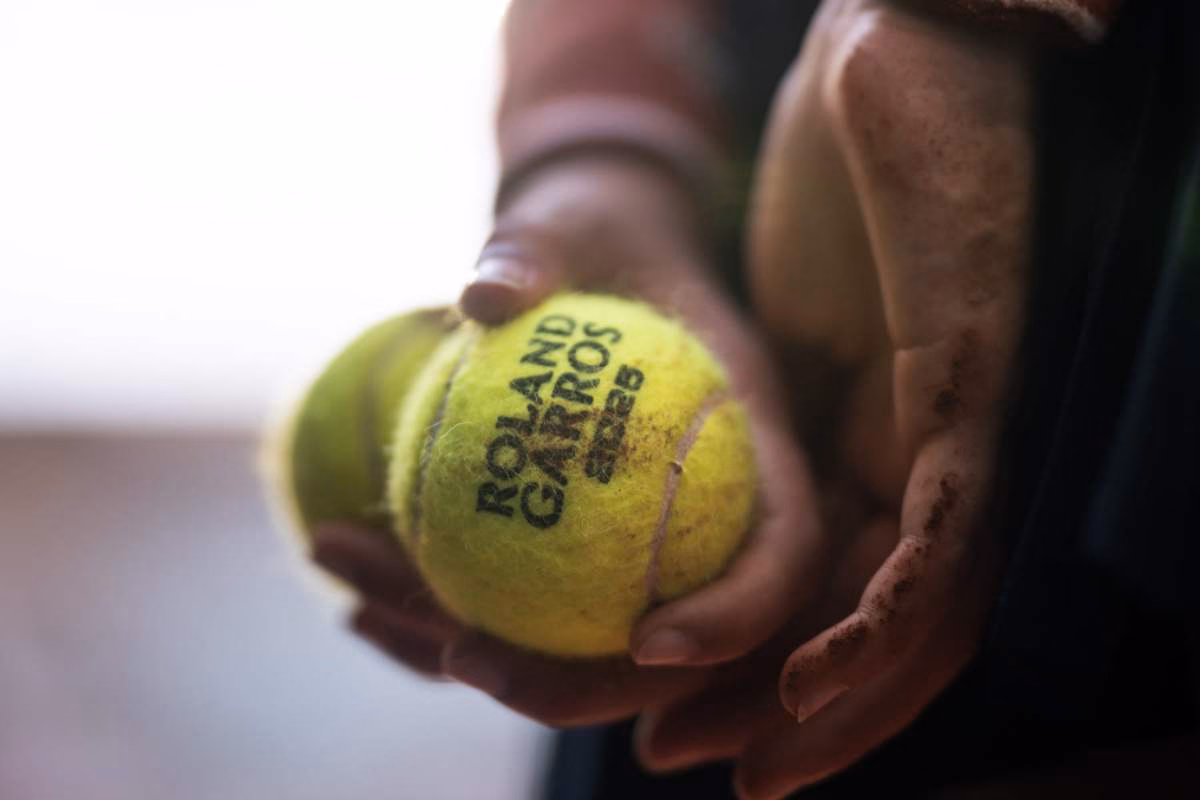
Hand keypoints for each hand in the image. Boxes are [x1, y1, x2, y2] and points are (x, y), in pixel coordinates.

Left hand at [315, 151, 827, 726]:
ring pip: (577, 637)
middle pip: (674, 640)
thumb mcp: (571, 216)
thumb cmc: (595, 226)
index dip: (738, 615)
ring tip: (354, 600)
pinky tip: (348, 573)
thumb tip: (482, 296)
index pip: (782, 549)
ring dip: (469, 648)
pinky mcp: (570, 537)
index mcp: (750, 436)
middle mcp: (706, 503)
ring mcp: (638, 531)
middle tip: (460, 654)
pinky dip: (432, 601)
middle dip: (578, 684)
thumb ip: (533, 246)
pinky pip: (512, 594)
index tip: (646, 640)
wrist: (585, 245)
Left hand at [636, 1, 1034, 793]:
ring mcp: (887, 422)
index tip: (788, 704)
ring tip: (655, 731)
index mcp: (966, 384)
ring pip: (833, 588)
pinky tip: (665, 628)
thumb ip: (978, 181)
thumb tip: (1037, 74)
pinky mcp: (832, 402)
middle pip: (886, 610)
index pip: (942, 553)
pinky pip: (793, 525)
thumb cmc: (923, 76)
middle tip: (684, 758)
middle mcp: (937, 426)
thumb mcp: (920, 115)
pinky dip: (742, 594)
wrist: (891, 53)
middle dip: (799, 703)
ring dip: (753, 674)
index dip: (876, 644)